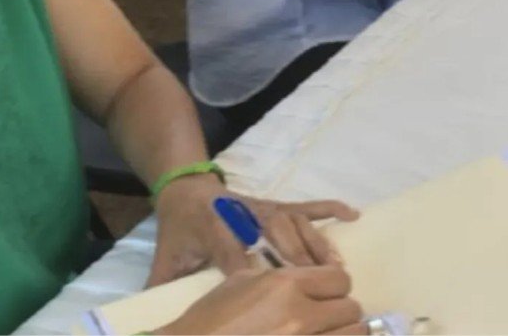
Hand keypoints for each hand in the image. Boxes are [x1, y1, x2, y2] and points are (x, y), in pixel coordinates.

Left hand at [149, 174, 359, 286]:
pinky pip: (306, 205)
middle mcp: (243, 216)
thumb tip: (155, 319)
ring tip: (338, 270)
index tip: (273, 296)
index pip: (234, 252)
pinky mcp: (276, 204)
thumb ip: (164, 284)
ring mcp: (263, 208)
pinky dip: (329, 208)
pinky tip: (352, 216)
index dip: (252, 271)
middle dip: (297, 258)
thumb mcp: (168, 257)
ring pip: (295, 222)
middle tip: (323, 289)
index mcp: (214, 230)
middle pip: (274, 234)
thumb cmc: (180, 229)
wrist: (184, 188)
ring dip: (317, 243)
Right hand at [158, 265, 367, 334]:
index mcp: (286, 285)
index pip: (340, 278)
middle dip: (340, 311)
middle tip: (325, 315)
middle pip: (351, 309)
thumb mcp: (242, 281)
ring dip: (343, 332)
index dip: (334, 284)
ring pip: (354, 335)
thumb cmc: (212, 316)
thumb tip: (307, 280)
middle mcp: (302, 315)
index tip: (326, 291)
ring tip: (326, 331)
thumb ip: (280, 278)